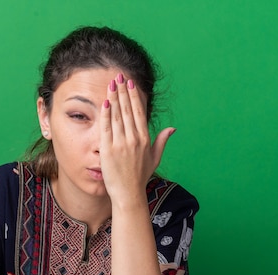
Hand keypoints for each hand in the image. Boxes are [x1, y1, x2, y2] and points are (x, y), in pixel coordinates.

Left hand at [99, 74, 174, 202]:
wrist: (128, 194)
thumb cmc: (140, 177)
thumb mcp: (155, 158)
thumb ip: (162, 141)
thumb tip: (172, 128)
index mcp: (145, 139)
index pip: (139, 112)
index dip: (134, 96)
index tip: (130, 83)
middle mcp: (134, 139)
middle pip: (127, 110)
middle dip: (123, 91)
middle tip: (119, 76)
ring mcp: (121, 144)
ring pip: (117, 116)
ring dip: (114, 98)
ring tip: (111, 84)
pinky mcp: (109, 150)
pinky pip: (107, 128)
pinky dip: (106, 114)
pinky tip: (105, 102)